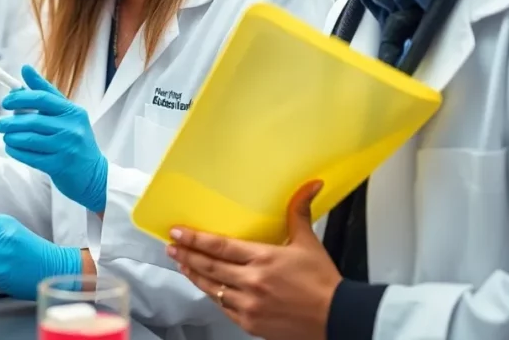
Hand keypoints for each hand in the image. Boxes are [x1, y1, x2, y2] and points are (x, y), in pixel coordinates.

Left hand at [0, 65, 107, 212]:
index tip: (6, 102)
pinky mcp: (59, 166)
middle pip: (32, 120)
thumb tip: (25, 68)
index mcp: (73, 111)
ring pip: (28, 139)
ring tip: (5, 136)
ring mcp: (65, 148)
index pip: (42, 98)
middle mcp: (71, 128)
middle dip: (10, 122)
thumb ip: (45, 91)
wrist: (93, 174)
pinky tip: (12, 148)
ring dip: (11, 137)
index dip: (20, 98)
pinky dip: (16, 151)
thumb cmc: (74, 139)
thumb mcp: (66, 113)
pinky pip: (29, 156)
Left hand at [167, 181, 339, 339]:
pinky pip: (223, 308)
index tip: (177, 232)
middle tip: (171, 246)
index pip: (220, 246)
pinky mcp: (250, 324)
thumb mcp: (309, 243)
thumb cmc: (323, 283)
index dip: (195, 239)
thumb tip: (310, 185)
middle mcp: (252, 282)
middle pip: (209, 266)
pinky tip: (205, 287)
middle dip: (187, 255)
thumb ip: (299, 212)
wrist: (337, 318)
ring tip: (182, 264)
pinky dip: (211, 295)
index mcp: (263, 259)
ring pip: (211, 288)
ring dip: (194, 274)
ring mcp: (249, 305)